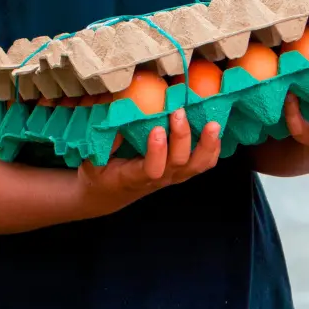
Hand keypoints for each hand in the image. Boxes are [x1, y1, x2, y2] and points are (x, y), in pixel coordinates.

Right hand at [78, 109, 220, 215]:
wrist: (107, 195)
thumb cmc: (100, 174)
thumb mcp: (93, 161)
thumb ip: (105, 144)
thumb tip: (119, 117)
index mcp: (134, 177)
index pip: (151, 169)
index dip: (157, 152)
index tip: (157, 129)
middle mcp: (158, 179)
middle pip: (178, 163)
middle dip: (182, 137)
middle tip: (179, 112)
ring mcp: (172, 176)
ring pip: (196, 166)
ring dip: (206, 145)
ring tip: (213, 124)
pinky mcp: (181, 172)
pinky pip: (202, 164)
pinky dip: (213, 149)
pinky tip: (215, 131)